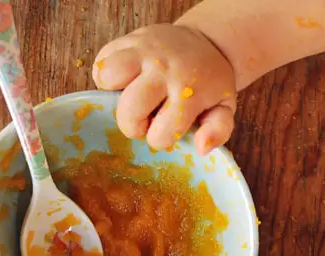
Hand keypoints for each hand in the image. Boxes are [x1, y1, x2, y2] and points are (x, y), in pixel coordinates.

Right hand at [92, 24, 235, 154]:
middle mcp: (164, 69)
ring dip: (114, 95)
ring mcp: (144, 50)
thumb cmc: (209, 83)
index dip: (159, 139)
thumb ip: (218, 130)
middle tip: (144, 117)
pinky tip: (124, 80)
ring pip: (109, 77)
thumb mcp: (224, 108)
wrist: (206, 42)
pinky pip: (101, 62)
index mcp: (189, 91)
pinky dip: (106, 76)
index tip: (165, 128)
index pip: (159, 135)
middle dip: (133, 125)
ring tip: (130, 96)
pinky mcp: (129, 39)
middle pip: (129, 111)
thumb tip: (200, 147)